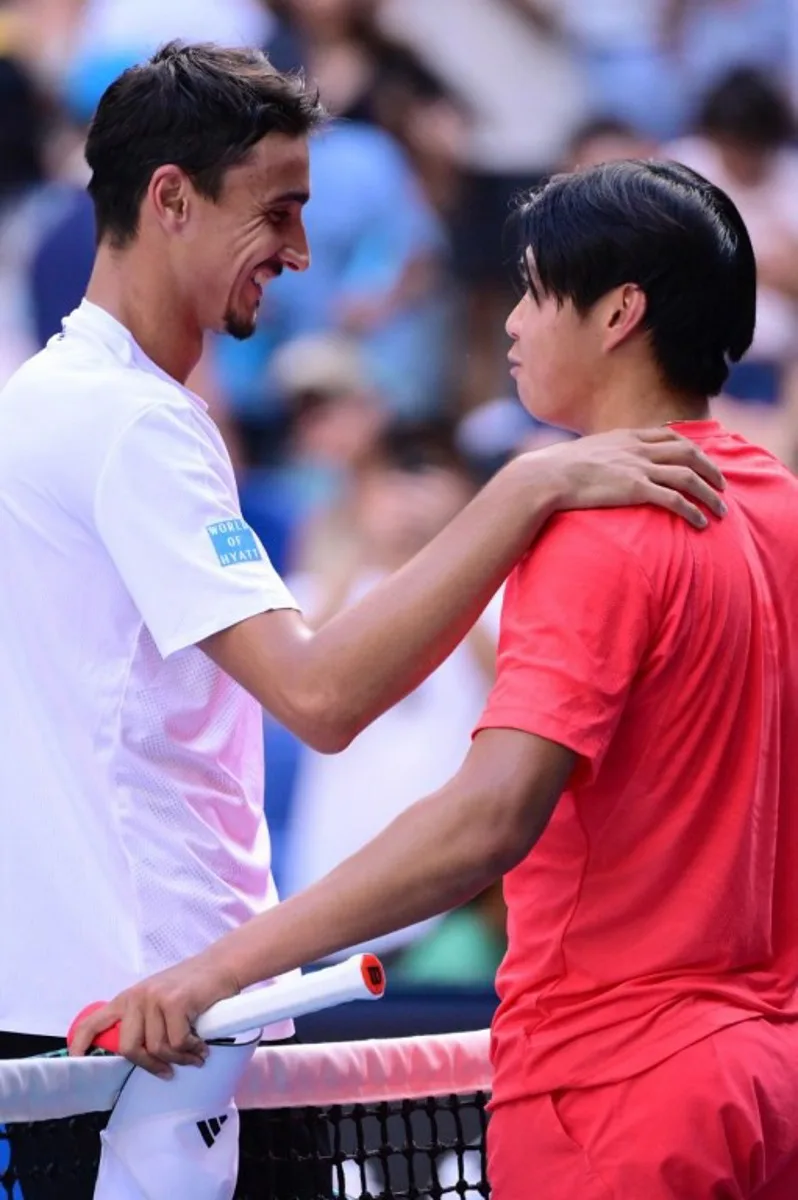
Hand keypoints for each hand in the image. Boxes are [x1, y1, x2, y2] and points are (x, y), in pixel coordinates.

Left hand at [67, 954, 238, 1077]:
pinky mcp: (175, 1002)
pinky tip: (201, 1048)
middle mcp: (137, 997)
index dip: (80, 1045)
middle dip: (149, 1065)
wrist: (221, 965)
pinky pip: (177, 1042)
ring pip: (156, 1048)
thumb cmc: (192, 987)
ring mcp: (155, 998)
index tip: (76, 1062)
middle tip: (167, 1071)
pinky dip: (191, 1051)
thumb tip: (134, 1055)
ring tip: (193, 1057)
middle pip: (128, 1048)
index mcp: (128, 998)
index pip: (93, 1022)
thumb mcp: (158, 1000)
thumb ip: (143, 1021)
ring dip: (178, 1059)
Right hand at [522, 427, 726, 528]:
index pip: (670, 436)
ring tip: (721, 509)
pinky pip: (674, 499)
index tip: (701, 460)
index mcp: (627, 437)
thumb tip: (599, 463)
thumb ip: (602, 453)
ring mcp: (638, 468)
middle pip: (688, 452)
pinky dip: (693, 510)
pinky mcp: (636, 490)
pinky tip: (701, 522)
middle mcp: (638, 449)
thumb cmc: (557, 469)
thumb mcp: (585, 451)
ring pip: (688, 476)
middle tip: (722, 484)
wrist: (546, 476)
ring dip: (710, 493)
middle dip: (711, 468)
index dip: (692, 448)